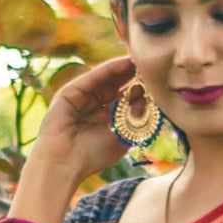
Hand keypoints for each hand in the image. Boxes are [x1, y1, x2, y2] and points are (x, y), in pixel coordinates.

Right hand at [29, 53, 139, 187]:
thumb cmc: (92, 156)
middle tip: (152, 65)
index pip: (125, 97)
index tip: (158, 81)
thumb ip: (135, 119)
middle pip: (116, 85)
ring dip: (123, 68)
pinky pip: (93, 77)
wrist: (64, 164)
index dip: (141, 89)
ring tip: (140, 59)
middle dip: (133, 75)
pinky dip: (109, 69)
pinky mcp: (70, 92)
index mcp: (105, 117)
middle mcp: (93, 105)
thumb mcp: (122, 137)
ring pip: (105, 78)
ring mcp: (81, 97)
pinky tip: (124, 63)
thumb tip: (148, 99)